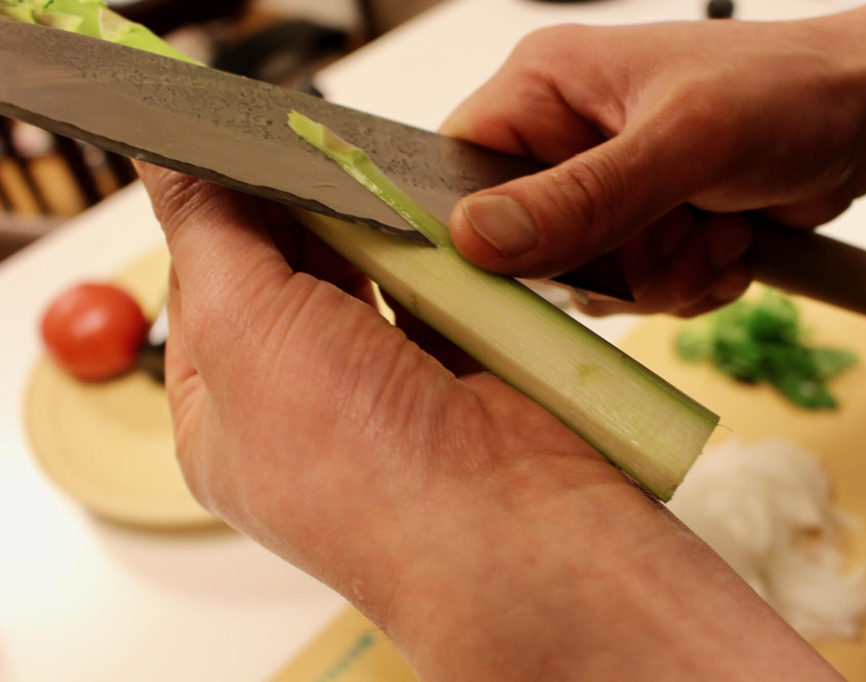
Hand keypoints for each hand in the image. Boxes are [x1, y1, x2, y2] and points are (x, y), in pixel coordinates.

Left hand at [136, 164, 840, 680]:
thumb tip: (167, 163)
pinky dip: (436, 259)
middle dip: (299, 214)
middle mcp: (307, 407)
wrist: (510, 534)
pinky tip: (431, 225)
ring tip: (374, 183)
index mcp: (229, 415)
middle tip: (313, 150)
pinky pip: (439, 294)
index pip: (204, 285)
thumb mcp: (248, 331)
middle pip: (290, 276)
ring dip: (372, 234)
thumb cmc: (366, 472)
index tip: (233, 144)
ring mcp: (389, 391)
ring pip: (369, 279)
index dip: (214, 210)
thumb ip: (211, 233)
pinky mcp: (461, 374)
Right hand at [441, 0, 865, 315]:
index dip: (482, 229)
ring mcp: (601, 190)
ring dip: (659, 275)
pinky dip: (684, 284)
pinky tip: (727, 243)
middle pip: (526, 244)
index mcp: (543, 88)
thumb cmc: (785, 95)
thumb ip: (582, 197)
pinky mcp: (638, 228)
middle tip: (672, 230)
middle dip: (609, 261)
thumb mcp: (682, 143)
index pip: (456, 169)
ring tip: (714, 227)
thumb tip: (478, 239)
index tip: (542, 261)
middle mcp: (560, 139)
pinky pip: (631, 293)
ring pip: (585, 280)